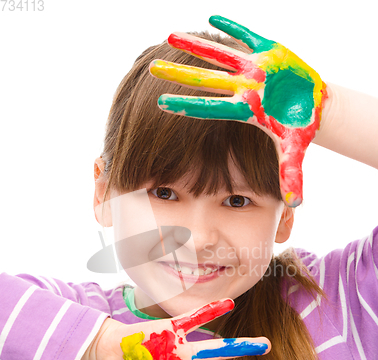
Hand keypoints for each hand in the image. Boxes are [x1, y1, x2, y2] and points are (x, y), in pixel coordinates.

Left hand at [149, 15, 327, 206]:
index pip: (209, 108)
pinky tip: (213, 15)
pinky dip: (233, 26)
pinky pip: (247, 36)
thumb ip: (291, 176)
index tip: (159, 103)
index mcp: (244, 111)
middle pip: (205, 80)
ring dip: (196, 46)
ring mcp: (254, 70)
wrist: (312, 108)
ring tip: (170, 36)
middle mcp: (243, 89)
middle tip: (153, 68)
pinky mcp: (269, 52)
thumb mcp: (294, 152)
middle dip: (179, 74)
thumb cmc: (297, 129)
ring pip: (220, 55)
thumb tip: (295, 204)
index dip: (185, 105)